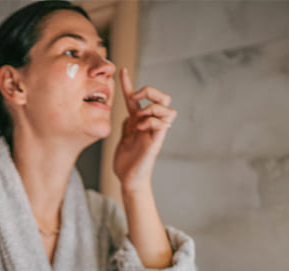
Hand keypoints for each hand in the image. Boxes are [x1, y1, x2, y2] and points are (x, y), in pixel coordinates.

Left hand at [113, 67, 177, 193]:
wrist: (128, 180)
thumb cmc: (126, 162)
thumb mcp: (123, 137)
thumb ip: (127, 124)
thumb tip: (129, 113)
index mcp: (140, 121)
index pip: (136, 98)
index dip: (129, 83)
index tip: (121, 71)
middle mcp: (151, 124)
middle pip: (164, 97)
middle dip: (151, 91)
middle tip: (136, 98)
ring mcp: (156, 132)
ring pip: (167, 108)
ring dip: (152, 108)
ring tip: (139, 118)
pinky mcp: (157, 142)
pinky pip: (162, 123)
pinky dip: (150, 121)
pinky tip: (139, 129)